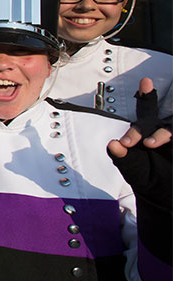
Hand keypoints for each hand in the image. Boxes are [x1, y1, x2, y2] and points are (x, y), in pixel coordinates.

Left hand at [108, 78, 171, 206]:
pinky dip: (169, 136)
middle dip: (145, 125)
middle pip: (158, 120)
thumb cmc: (147, 179)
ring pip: (171, 128)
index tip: (145, 81)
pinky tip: (161, 144)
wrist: (164, 199)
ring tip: (150, 143)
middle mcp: (163, 132)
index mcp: (148, 131)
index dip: (147, 96)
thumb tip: (113, 145)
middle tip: (131, 140)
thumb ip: (122, 158)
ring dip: (162, 134)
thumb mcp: (132, 170)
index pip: (147, 111)